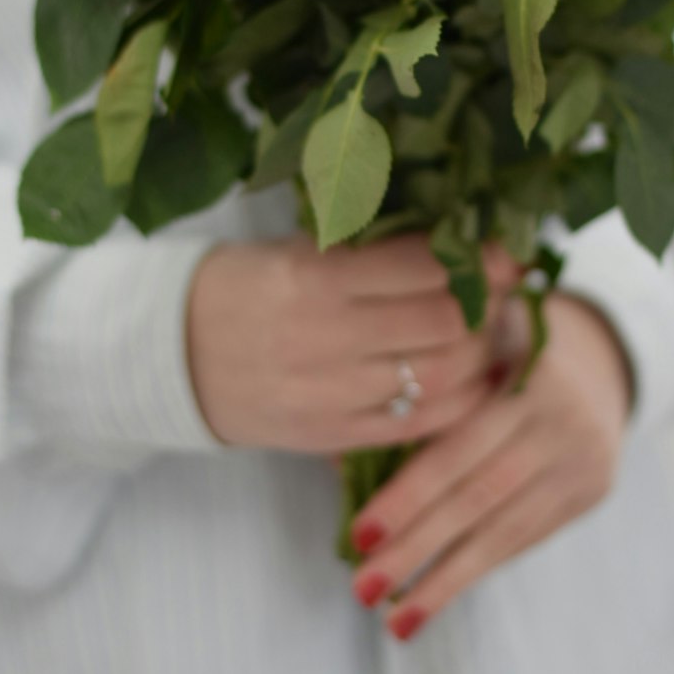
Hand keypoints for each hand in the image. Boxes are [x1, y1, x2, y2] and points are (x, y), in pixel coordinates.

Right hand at [185, 233, 521, 453]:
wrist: (167, 353)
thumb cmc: (241, 286)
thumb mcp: (297, 249)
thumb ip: (371, 247)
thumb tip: (460, 237)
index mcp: (316, 277)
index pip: (424, 265)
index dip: (479, 257)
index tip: (506, 250)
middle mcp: (325, 337)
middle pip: (444, 322)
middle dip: (488, 304)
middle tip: (503, 291)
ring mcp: (328, 393)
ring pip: (439, 377)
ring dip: (481, 354)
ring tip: (492, 333)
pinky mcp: (327, 435)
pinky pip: (414, 426)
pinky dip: (459, 404)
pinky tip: (477, 382)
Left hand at [348, 291, 633, 637]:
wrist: (600, 350)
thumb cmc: (502, 338)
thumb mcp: (472, 337)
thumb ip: (424, 385)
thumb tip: (337, 455)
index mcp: (525, 372)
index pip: (458, 448)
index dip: (408, 496)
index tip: (358, 537)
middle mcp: (562, 419)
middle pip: (479, 497)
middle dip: (417, 548)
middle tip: (363, 589)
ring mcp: (583, 459)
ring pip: (505, 531)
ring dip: (446, 580)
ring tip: (395, 619)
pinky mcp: (591, 491)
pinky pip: (526, 537)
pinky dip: (479, 567)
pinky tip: (437, 596)